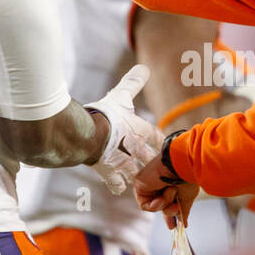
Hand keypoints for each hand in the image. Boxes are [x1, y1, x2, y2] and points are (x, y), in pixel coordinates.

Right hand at [86, 64, 163, 194]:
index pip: (156, 137)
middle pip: (149, 159)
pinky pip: (116, 184)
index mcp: (138, 130)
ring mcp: (122, 162)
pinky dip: (117, 185)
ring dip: (139, 177)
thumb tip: (144, 67)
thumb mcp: (120, 95)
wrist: (87, 134)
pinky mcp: (107, 172)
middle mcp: (133, 148)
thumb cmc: (104, 113)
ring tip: (141, 180)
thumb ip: (132, 82)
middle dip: (153, 163)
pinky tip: (119, 187)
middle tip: (157, 167)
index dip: (161, 142)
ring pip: (136, 174)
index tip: (167, 146)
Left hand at [133, 151, 199, 229]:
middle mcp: (159, 183)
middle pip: (160, 206)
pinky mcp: (139, 185)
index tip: (174, 226)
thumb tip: (184, 224)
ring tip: (172, 191)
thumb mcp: (187, 197)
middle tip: (176, 208)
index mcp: (171, 184)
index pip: (168, 202)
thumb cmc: (187, 177)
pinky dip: (156, 204)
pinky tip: (163, 194)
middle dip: (168, 211)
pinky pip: (145, 205)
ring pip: (154, 206)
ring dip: (165, 203)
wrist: (181, 165)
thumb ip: (183, 211)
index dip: (171, 214)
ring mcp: (148, 184)